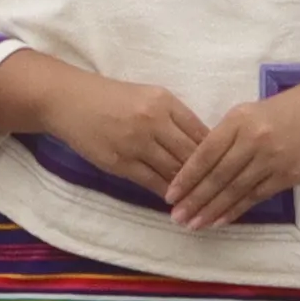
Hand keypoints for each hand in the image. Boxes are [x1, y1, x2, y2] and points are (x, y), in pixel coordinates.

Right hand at [0, 55, 209, 200]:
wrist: (69, 100)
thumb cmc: (111, 98)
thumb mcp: (148, 96)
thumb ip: (173, 117)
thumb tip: (202, 143)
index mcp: (165, 101)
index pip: (201, 132)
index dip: (218, 154)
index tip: (230, 169)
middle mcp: (154, 121)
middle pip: (192, 154)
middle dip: (210, 176)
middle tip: (226, 193)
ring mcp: (137, 143)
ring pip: (174, 171)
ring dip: (191, 190)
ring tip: (206, 204)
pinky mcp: (120, 162)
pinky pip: (152, 182)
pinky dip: (168, 194)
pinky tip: (178, 202)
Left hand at [167, 70, 299, 230]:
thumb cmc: (271, 115)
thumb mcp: (242, 115)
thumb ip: (219, 139)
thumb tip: (190, 171)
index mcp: (238, 121)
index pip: (206, 153)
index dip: (186, 177)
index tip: (170, 195)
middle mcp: (255, 140)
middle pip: (219, 176)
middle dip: (195, 199)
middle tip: (176, 217)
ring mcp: (273, 160)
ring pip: (236, 190)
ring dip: (212, 210)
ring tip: (193, 224)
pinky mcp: (287, 176)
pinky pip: (255, 197)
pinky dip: (235, 210)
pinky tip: (218, 221)